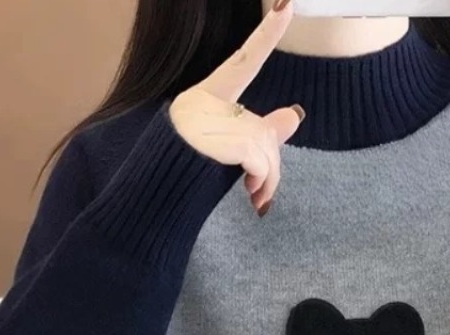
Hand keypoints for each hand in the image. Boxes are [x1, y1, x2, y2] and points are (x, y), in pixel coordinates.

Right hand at [168, 0, 301, 215]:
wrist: (153, 201)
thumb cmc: (188, 180)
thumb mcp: (228, 154)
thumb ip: (261, 135)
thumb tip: (296, 114)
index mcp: (204, 99)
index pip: (242, 63)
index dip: (265, 36)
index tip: (287, 7)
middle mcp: (203, 103)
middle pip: (262, 126)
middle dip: (272, 164)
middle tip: (263, 192)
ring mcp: (203, 118)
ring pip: (263, 144)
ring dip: (269, 178)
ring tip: (257, 197)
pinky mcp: (211, 138)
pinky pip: (257, 157)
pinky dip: (263, 179)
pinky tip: (251, 194)